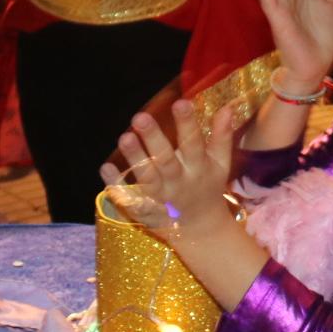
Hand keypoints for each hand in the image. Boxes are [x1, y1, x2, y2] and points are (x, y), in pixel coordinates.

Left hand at [101, 100, 238, 236]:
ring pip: (146, 177)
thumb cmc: (208, 186)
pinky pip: (128, 197)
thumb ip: (222, 136)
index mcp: (198, 168)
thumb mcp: (220, 164)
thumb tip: (227, 107)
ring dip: (135, 158)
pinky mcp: (144, 209)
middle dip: (153, 139)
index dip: (187, 124)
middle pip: (166, 160)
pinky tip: (105, 166)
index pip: (194, 143)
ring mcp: (160, 197)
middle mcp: (178, 182)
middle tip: (140, 117)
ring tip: (125, 137)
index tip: (181, 102)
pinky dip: (116, 184)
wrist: (200, 229)